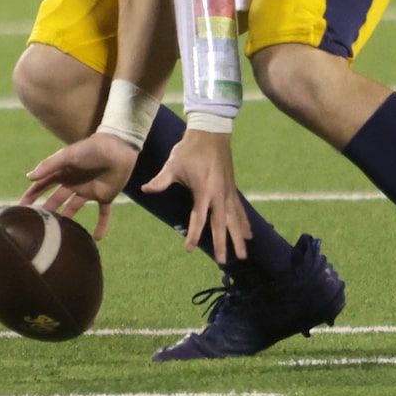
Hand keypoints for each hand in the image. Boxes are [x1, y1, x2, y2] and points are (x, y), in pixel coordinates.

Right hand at [21, 131, 138, 239]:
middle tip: (37, 224)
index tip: (21, 207)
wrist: (118, 150)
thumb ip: (48, 166)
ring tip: (60, 233)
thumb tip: (28, 178)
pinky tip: (98, 238)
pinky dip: (102, 225)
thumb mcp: (67, 156)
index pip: (43, 185)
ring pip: (75, 207)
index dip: (32, 195)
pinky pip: (103, 214)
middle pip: (56, 198)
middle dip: (47, 209)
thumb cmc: (90, 148)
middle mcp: (74, 182)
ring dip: (68, 218)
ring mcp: (89, 190)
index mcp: (63, 172)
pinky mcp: (105, 196)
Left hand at [144, 123, 251, 263]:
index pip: (198, 218)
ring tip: (244, 255)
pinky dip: (245, 223)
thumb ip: (161, 180)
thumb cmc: (189, 150)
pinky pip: (240, 211)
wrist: (210, 134)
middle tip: (223, 261)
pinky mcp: (233, 189)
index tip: (189, 249)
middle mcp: (219, 195)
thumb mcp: (172, 164)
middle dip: (222, 243)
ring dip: (239, 238)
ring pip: (235, 220)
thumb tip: (145, 188)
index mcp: (204, 191)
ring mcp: (229, 192)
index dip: (193, 234)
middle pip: (221, 224)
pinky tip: (250, 235)